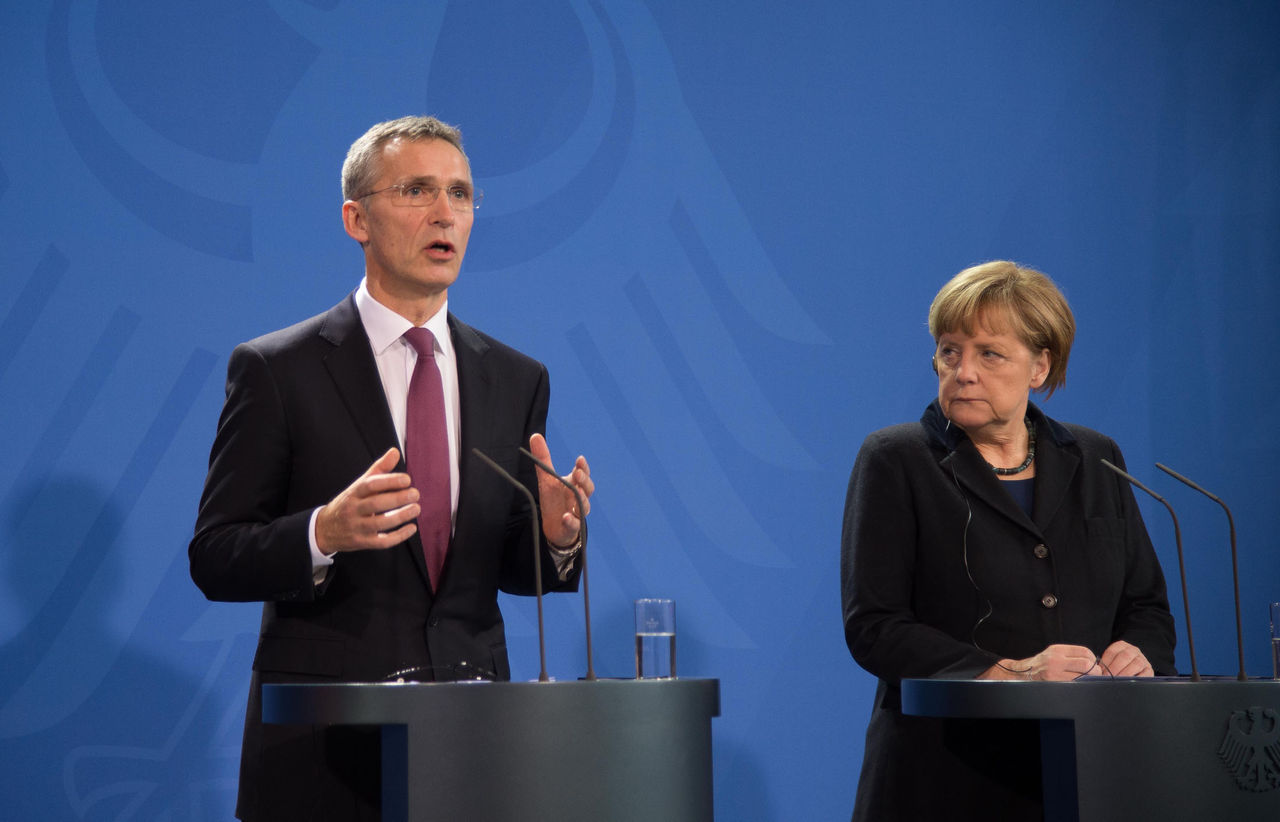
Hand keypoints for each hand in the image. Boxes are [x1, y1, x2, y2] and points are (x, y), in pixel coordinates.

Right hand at [315, 448, 419, 553]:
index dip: (389, 481)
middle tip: (415, 493)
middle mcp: (353, 509)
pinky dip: (399, 536)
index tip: (407, 479)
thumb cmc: (349, 503)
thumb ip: (379, 469)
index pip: (370, 485)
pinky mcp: (362, 542)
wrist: (325, 529)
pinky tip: (411, 528)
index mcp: (353, 493)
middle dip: (397, 498)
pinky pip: (382, 542)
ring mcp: (357, 527)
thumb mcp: (359, 485)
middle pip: (375, 504)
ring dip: (401, 516)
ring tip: (416, 508)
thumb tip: (395, 452)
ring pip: (380, 523)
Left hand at [528, 433, 593, 547]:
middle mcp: (579, 498)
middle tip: (577, 475)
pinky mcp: (571, 527)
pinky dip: (571, 521)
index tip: (579, 460)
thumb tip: (535, 435)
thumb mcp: (546, 479)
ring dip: (581, 501)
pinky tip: (566, 517)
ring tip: (577, 493)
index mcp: (575, 485)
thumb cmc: (554, 500)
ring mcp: (577, 513)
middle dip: (584, 481)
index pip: (583, 474)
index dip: (583, 468)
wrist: (554, 526)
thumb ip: (543, 458)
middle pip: (588, 489)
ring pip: (584, 507)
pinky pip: (574, 525)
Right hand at [979, 643, 1100, 680]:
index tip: (1093, 663)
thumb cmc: (1041, 665)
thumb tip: (1092, 662)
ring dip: (1090, 680)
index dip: (1093, 658)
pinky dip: (1081, 685)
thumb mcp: (1053, 653)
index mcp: (1057, 650)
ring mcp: (1054, 673)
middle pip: (1086, 664)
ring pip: (1083, 677)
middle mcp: (1055, 660)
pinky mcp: (1053, 684)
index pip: (1084, 651)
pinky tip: (1079, 685)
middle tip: (1095, 674)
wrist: (1021, 674)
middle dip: (1095, 671)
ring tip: (1088, 680)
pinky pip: (1074, 685)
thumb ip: (1070, 655)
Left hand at [1099, 639, 1153, 676]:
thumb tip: (1097, 672)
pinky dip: (1137, 679)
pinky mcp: (1149, 670)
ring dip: (1126, 673)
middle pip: (1125, 656)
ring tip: (1117, 681)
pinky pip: (1146, 674)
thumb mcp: (1111, 663)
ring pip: (1136, 663)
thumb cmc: (1117, 668)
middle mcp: (1133, 650)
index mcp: (1121, 646)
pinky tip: (1129, 683)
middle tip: (1108, 678)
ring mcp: (1143, 660)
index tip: (1100, 672)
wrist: (1134, 672)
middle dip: (1115, 668)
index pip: (1112, 651)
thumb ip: (1105, 665)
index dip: (1106, 662)